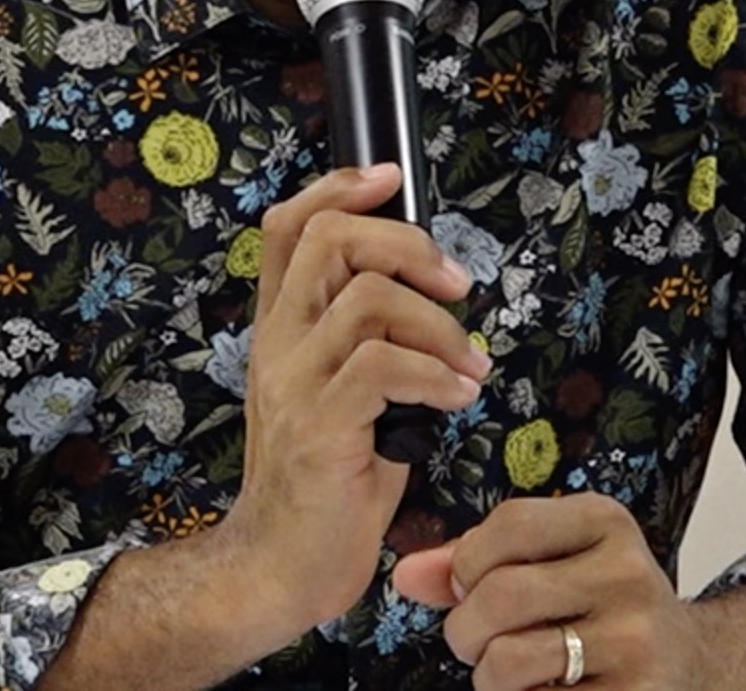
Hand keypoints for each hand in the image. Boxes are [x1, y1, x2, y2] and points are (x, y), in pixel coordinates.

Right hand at [209, 164, 486, 643]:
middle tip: (455, 284)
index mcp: (281, 330)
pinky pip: (384, 367)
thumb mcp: (340, 395)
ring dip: (441, 327)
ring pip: (371, 301)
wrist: (276, 567)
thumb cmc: (324, 483)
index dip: (338, 187)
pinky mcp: (320, 427)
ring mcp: (294, 383)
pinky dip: (437, 375)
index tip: (390, 178)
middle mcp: (279, 344)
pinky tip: (459, 398)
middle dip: (407, 244)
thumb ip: (366, 341)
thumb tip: (431, 295)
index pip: (287, 228)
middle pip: (329, 240)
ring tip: (469, 366)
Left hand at [389, 494, 708, 690]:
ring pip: (507, 660)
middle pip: (499, 595)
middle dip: (466, 630)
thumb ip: (474, 562)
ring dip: (489, 678)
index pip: (507, 526)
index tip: (470, 587)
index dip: (467, 564)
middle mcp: (628, 573)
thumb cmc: (599, 609)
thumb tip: (405, 575)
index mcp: (605, 521)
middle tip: (478, 644)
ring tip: (511, 675)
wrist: (688, 664)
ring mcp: (636, 640)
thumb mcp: (551, 563)